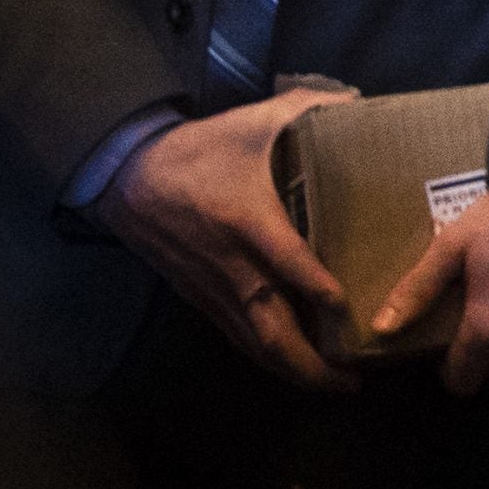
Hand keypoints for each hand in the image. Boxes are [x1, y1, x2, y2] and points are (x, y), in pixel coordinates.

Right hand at [93, 87, 360, 390]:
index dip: (321, 293)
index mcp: (249, 221)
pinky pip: (236, 336)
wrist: (127, 176)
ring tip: (334, 384)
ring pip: (253, 343)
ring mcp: (213, 287)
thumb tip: (361, 104)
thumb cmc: (198, 149)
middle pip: (271, 330)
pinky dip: (266, 356)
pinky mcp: (198, 297)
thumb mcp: (253, 121)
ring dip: (293, 370)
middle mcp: (232, 266)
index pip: (290, 266)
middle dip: (312, 364)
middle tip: (354, 381)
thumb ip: (311, 108)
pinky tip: (291, 365)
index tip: (353, 314)